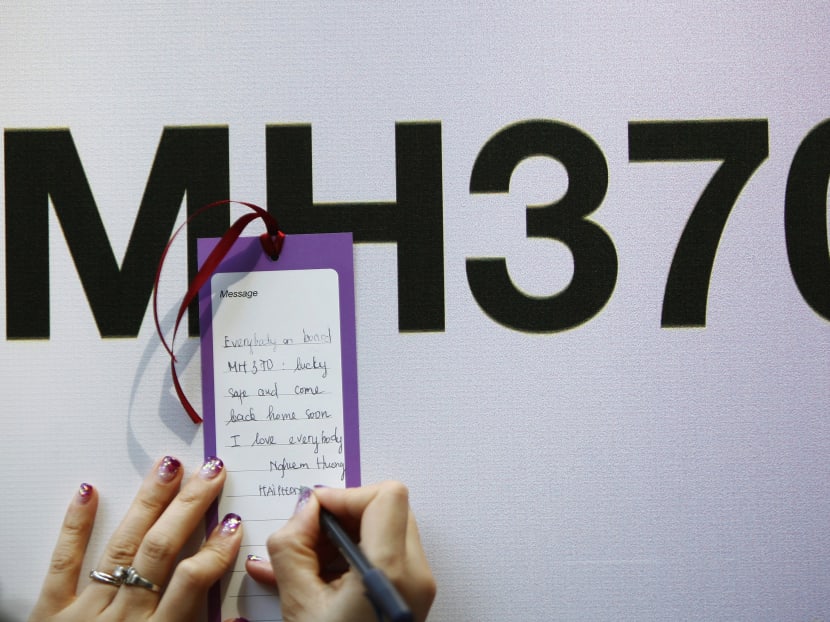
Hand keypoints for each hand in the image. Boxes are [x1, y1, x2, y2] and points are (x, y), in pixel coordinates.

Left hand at [28, 456, 242, 621]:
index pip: (191, 582)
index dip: (216, 550)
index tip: (235, 523)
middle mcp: (121, 618)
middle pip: (159, 550)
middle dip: (189, 506)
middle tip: (212, 471)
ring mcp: (83, 611)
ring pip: (121, 547)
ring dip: (148, 503)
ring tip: (169, 467)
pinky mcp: (48, 612)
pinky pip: (63, 564)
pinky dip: (75, 526)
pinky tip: (88, 491)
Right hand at [246, 482, 435, 621]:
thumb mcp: (299, 604)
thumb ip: (293, 545)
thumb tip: (303, 508)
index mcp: (392, 572)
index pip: (385, 496)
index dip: (344, 495)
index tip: (312, 511)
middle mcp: (416, 574)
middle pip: (388, 508)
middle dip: (343, 514)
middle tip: (308, 536)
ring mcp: (419, 585)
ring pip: (386, 527)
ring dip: (346, 534)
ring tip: (309, 562)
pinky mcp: (412, 594)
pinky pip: (387, 552)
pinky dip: (354, 552)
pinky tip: (322, 576)